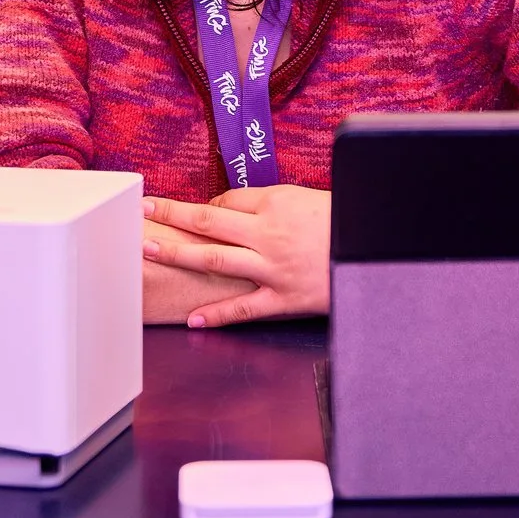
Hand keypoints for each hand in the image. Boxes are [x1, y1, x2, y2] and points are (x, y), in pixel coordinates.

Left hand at [141, 185, 331, 327]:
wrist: (376, 249)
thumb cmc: (344, 221)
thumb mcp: (305, 198)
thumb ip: (268, 202)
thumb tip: (231, 207)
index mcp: (275, 205)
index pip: (224, 203)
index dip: (201, 207)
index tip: (182, 210)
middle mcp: (267, 235)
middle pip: (208, 222)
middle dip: (171, 216)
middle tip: (142, 211)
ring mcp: (272, 269)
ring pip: (215, 260)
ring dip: (178, 254)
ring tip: (150, 251)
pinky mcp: (283, 299)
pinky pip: (243, 309)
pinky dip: (217, 315)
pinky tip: (193, 319)